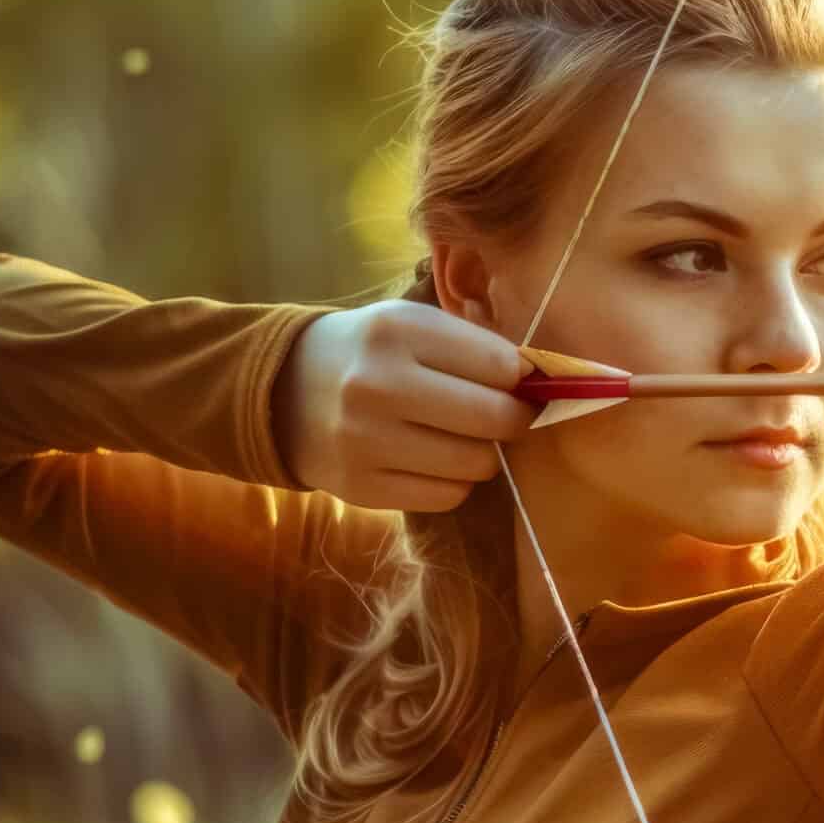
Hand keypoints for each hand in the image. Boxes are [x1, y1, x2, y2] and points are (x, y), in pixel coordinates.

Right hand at [274, 299, 537, 511]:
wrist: (281, 392)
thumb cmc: (370, 353)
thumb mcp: (413, 325)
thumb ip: (475, 347)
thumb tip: (542, 384)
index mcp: (397, 331)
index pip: (500, 365)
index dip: (522, 379)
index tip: (519, 383)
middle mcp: (377, 385)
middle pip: (495, 418)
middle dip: (514, 419)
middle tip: (505, 415)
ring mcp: (365, 441)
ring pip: (476, 464)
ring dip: (484, 453)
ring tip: (462, 436)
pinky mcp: (360, 487)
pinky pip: (448, 497)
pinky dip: (455, 482)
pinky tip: (434, 460)